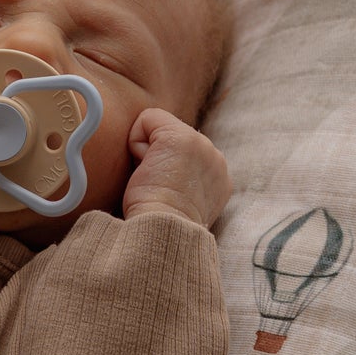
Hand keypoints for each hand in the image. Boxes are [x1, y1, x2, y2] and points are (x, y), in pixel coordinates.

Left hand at [123, 107, 231, 228]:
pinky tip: (146, 169)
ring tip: (155, 182)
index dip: (165, 171)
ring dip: (149, 155)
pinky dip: (136, 142)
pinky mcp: (179, 137)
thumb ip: (184, 185)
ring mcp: (202, 146)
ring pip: (160, 131)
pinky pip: (147, 120)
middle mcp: (216, 159)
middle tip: (158, 190)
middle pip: (172, 141)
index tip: (165, 196)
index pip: (184, 157)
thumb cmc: (161, 229)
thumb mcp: (182, 206)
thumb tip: (163, 175)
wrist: (163, 235)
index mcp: (219, 180)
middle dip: (158, 160)